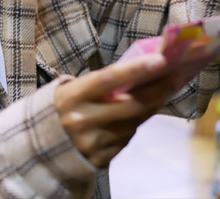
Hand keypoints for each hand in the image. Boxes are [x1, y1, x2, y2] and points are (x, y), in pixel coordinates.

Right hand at [54, 54, 184, 167]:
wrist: (42, 145)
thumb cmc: (64, 107)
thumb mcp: (75, 89)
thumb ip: (102, 84)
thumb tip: (141, 72)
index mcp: (72, 96)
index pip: (109, 79)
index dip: (136, 69)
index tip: (161, 60)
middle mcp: (81, 121)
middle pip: (131, 104)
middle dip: (158, 90)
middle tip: (176, 77)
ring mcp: (92, 143)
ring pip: (133, 123)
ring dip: (151, 107)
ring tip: (161, 93)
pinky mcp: (100, 159)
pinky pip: (126, 138)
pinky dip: (134, 125)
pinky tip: (137, 115)